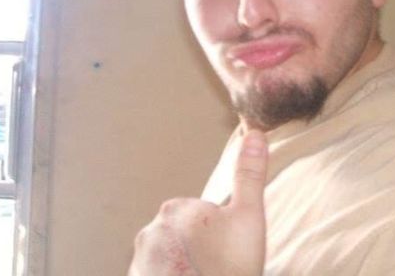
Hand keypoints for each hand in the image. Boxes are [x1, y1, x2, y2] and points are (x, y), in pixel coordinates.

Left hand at [128, 130, 267, 275]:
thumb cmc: (229, 267)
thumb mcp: (249, 217)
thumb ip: (250, 175)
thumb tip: (254, 132)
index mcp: (177, 208)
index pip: (202, 216)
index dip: (220, 234)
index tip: (229, 251)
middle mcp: (150, 231)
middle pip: (184, 238)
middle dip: (199, 251)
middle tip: (220, 269)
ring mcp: (139, 263)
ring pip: (169, 260)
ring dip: (184, 269)